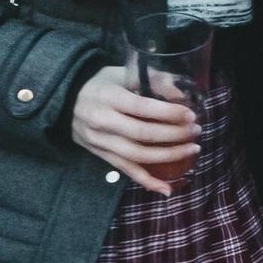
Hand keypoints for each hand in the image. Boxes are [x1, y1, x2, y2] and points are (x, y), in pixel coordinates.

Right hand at [69, 66, 199, 195]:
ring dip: (168, 156)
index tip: (190, 115)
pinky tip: (167, 189)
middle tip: (196, 131)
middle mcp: (102, 121)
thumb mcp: (122, 73)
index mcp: (108, 97)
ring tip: (191, 150)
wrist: (66, 101)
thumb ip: (153, 80)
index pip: (142, 108)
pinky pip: (126, 170)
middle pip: (142, 134)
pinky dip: (147, 181)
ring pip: (137, 155)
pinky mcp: (101, 155)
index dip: (168, 114)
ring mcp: (100, 142)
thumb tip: (181, 94)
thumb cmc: (101, 84)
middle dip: (174, 135)